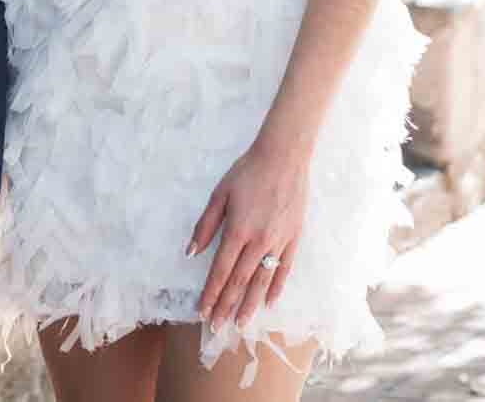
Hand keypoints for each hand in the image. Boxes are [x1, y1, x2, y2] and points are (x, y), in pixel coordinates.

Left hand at [186, 138, 307, 330]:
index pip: (220, 271)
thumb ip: (205, 226)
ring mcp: (278, 242)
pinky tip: (268, 302)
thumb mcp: (219, 194)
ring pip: (262, 281)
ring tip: (241, 323)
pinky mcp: (294, 238)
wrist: (284, 157)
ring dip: (249, 304)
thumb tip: (191, 253)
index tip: (202, 310)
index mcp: (237, 230)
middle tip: (217, 327)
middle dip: (226, 306)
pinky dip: (276, 287)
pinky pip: (284, 269)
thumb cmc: (247, 172)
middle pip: (239, 281)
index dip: (211, 293)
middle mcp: (258, 242)